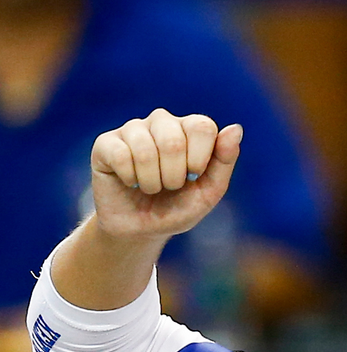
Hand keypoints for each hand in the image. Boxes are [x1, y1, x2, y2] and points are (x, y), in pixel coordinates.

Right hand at [90, 108, 241, 242]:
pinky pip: (121, 155)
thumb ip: (224, 161)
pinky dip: (130, 179)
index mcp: (190, 129)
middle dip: (175, 175)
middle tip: (170, 186)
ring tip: (151, 188)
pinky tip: (130, 183)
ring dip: (152, 181)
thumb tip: (235, 128)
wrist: (141, 229)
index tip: (194, 176)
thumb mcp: (208, 192)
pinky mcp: (106, 143)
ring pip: (145, 148)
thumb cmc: (178, 208)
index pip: (202, 126)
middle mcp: (162, 122)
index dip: (200, 158)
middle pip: (174, 140)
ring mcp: (132, 130)